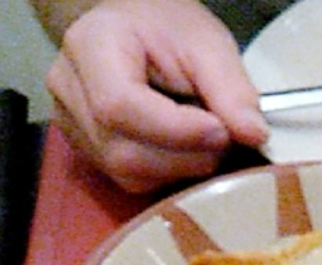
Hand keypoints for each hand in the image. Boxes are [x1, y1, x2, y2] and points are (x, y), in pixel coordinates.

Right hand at [45, 0, 267, 192]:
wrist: (137, 28)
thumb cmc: (168, 29)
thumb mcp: (208, 44)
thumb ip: (232, 89)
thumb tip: (254, 135)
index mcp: (91, 46)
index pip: (120, 105)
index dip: (176, 131)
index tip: (222, 130)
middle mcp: (68, 88)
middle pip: (124, 151)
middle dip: (187, 155)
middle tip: (224, 136)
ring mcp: (71, 122)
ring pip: (128, 173)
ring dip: (182, 167)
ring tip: (206, 138)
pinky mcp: (88, 149)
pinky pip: (130, 180)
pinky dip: (169, 172)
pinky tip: (185, 148)